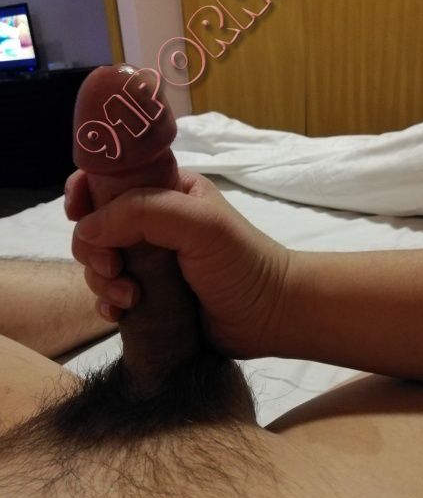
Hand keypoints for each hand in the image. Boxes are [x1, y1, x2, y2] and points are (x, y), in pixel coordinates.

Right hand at [65, 169, 289, 358]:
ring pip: (99, 265)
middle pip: (95, 228)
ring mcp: (148, 263)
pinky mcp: (148, 299)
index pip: (109, 181)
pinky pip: (110, 298)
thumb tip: (86, 228)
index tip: (76, 214)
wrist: (271, 316)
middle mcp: (152, 224)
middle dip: (94, 249)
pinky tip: (121, 315)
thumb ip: (141, 213)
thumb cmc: (242, 261)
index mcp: (165, 192)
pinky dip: (108, 306)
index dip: (84, 194)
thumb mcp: (197, 222)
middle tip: (114, 268)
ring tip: (131, 298)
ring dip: (103, 282)